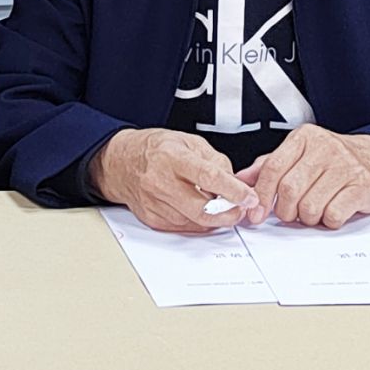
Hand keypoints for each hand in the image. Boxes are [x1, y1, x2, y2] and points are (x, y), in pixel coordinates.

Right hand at [88, 128, 258, 232]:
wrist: (120, 162)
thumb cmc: (154, 149)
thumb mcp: (188, 141)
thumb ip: (215, 161)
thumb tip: (235, 184)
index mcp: (171, 157)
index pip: (207, 176)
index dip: (233, 190)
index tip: (249, 198)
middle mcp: (161, 182)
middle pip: (203, 210)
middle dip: (229, 213)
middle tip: (240, 208)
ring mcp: (155, 204)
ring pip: (196, 222)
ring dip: (213, 217)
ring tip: (214, 202)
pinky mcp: (153, 220)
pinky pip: (185, 228)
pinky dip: (197, 221)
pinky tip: (195, 206)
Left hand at [239, 124, 369, 228]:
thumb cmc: (333, 159)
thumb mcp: (299, 154)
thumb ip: (268, 166)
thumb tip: (240, 180)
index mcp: (303, 138)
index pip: (272, 168)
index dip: (261, 194)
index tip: (255, 213)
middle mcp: (323, 148)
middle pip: (289, 189)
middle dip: (284, 210)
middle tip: (288, 214)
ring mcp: (344, 166)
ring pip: (310, 205)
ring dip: (306, 218)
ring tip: (311, 212)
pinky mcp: (362, 186)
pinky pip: (334, 214)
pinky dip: (328, 221)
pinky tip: (330, 213)